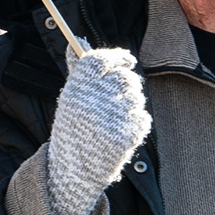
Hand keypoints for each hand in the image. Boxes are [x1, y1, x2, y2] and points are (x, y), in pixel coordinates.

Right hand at [43, 44, 150, 214]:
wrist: (72, 173)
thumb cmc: (73, 131)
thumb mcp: (71, 99)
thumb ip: (79, 70)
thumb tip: (77, 40)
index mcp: (75, 91)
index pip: (100, 60)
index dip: (117, 56)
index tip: (126, 59)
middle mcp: (91, 102)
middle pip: (125, 78)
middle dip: (128, 85)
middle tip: (119, 98)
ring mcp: (109, 120)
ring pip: (137, 98)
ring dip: (131, 106)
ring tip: (114, 120)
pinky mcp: (125, 138)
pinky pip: (144, 118)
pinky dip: (137, 124)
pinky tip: (122, 133)